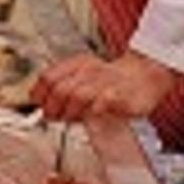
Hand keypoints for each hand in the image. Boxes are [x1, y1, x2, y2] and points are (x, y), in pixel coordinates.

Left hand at [32, 51, 176, 121]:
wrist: (143, 76)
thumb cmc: (110, 82)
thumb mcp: (83, 79)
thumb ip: (63, 91)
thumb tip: (42, 108)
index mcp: (77, 65)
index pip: (48, 77)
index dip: (40, 95)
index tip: (40, 107)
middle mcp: (89, 71)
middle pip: (60, 89)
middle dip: (53, 108)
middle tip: (57, 117)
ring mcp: (105, 82)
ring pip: (78, 96)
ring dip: (71, 112)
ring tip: (75, 118)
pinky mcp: (121, 94)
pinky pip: (102, 102)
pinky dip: (94, 111)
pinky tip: (94, 114)